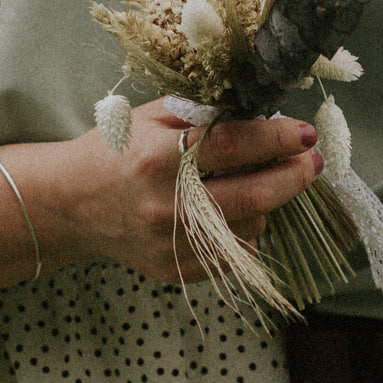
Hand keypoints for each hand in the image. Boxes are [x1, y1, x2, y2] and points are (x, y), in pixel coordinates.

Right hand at [39, 100, 322, 284]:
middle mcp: (165, 204)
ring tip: (258, 183)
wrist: (70, 203)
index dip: (276, 138)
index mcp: (158, 157)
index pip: (233, 146)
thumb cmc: (115, 150)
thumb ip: (202, 113)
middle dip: (292, 177)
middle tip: (313, 163)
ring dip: (265, 204)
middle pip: (251, 196)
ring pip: (247, 227)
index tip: (305, 134)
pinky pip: (232, 255)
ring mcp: (169, 243)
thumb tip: (262, 113)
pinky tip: (234, 212)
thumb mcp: (149, 117)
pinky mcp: (172, 269)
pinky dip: (243, 232)